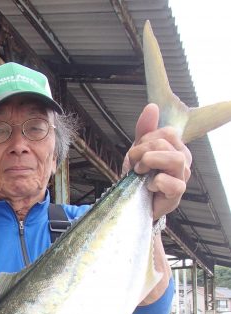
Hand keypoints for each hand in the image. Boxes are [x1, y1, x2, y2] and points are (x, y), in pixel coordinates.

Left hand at [123, 103, 191, 219]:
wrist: (135, 202)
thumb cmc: (140, 177)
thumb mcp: (138, 151)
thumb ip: (144, 130)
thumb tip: (152, 106)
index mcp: (176, 147)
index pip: (166, 132)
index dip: (146, 139)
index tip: (135, 153)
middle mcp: (183, 160)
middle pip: (166, 143)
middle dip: (143, 151)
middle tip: (134, 164)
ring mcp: (182, 177)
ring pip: (175, 159)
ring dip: (151, 162)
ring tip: (140, 172)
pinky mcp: (178, 194)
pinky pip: (173, 183)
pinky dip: (157, 182)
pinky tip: (149, 186)